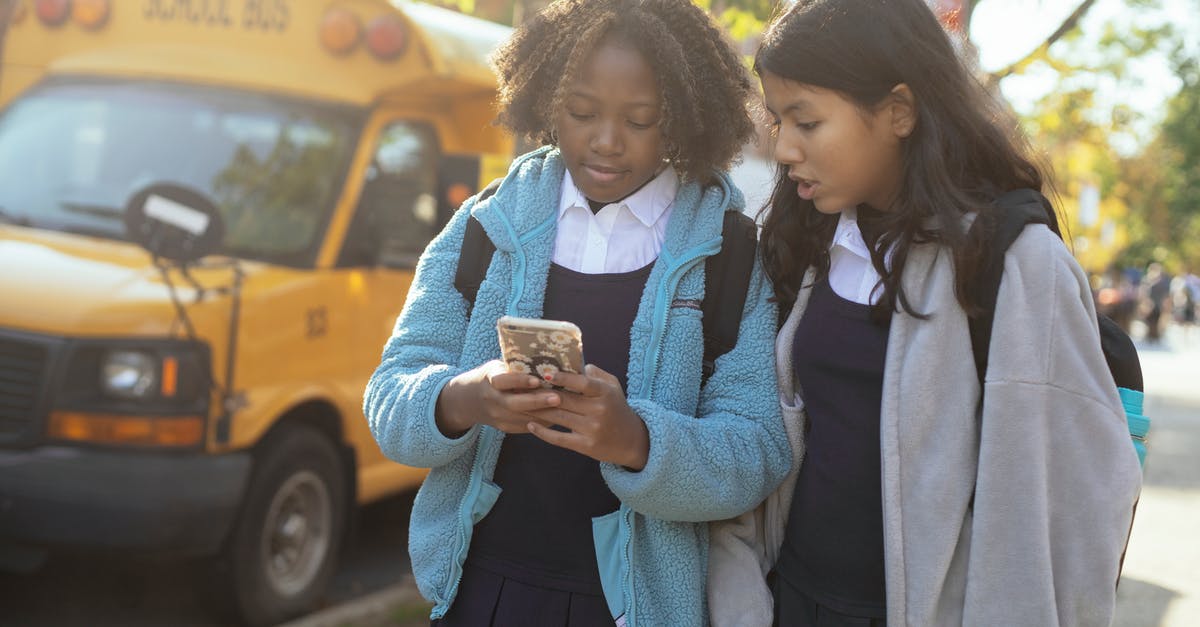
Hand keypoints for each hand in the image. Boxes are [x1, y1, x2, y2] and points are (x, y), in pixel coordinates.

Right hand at [435, 360, 558, 436]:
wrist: (469, 401)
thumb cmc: (492, 377)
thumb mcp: (497, 367)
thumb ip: (515, 367)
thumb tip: (546, 360)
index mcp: (489, 380)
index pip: (502, 381)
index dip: (519, 381)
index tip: (537, 380)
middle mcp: (492, 400)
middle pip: (514, 404)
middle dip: (537, 402)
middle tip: (557, 398)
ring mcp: (497, 417)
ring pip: (522, 418)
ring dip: (544, 414)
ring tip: (563, 409)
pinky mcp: (504, 428)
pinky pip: (525, 427)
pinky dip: (542, 423)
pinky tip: (557, 417)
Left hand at [525, 364, 650, 469]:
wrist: (631, 440)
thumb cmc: (617, 408)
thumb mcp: (613, 387)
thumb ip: (596, 374)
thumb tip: (577, 364)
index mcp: (605, 393)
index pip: (583, 383)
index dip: (564, 378)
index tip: (546, 373)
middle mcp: (599, 410)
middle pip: (565, 400)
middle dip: (541, 393)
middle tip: (523, 387)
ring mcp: (592, 429)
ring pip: (559, 417)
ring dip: (538, 410)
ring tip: (521, 403)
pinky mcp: (586, 446)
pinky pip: (560, 438)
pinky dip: (543, 432)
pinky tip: (530, 425)